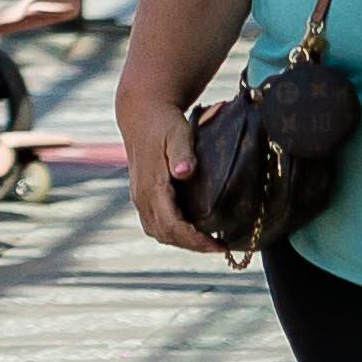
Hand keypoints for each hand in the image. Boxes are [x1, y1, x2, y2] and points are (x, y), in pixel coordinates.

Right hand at [120, 96, 244, 257]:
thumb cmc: (164, 123)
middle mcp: (142, 196)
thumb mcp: (177, 132)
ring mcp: (140, 197)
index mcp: (151, 185)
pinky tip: (193, 230)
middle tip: (222, 247)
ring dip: (183, 242)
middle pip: (165, 234)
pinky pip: (155, 224)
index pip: (172, 225)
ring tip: (210, 242)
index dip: (196, 240)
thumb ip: (181, 152)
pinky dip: (174, 233)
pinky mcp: (142, 196)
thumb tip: (185, 172)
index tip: (220, 245)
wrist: (141, 114)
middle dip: (193, 245)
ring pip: (158, 232)